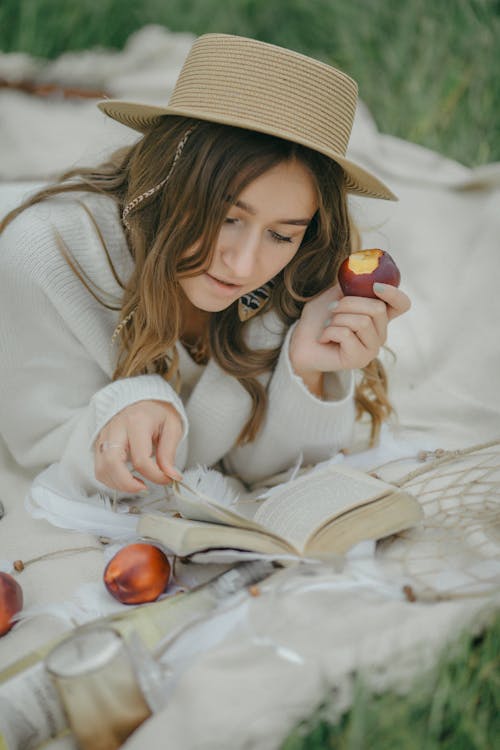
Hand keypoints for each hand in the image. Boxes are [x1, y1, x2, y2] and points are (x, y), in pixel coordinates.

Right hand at [94, 400, 183, 492]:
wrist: (143, 398)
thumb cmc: (157, 411)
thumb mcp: (172, 427)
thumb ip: (169, 453)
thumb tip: (171, 476)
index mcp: (137, 422)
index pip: (141, 459)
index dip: (155, 476)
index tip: (167, 479)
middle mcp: (116, 428)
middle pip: (112, 463)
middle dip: (127, 484)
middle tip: (144, 488)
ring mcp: (105, 435)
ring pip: (101, 468)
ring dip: (118, 484)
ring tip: (136, 484)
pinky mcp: (100, 443)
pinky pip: (99, 467)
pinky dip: (110, 479)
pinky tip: (126, 479)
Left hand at [289, 282, 410, 386]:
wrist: (299, 342)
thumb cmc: (318, 318)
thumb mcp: (335, 294)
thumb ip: (352, 285)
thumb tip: (363, 270)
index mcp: (378, 316)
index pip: (402, 304)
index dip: (394, 293)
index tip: (375, 286)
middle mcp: (380, 333)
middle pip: (377, 308)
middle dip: (349, 303)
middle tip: (331, 309)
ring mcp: (371, 348)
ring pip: (362, 322)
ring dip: (337, 318)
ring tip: (327, 325)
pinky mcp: (359, 359)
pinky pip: (347, 335)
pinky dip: (329, 331)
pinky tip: (323, 338)